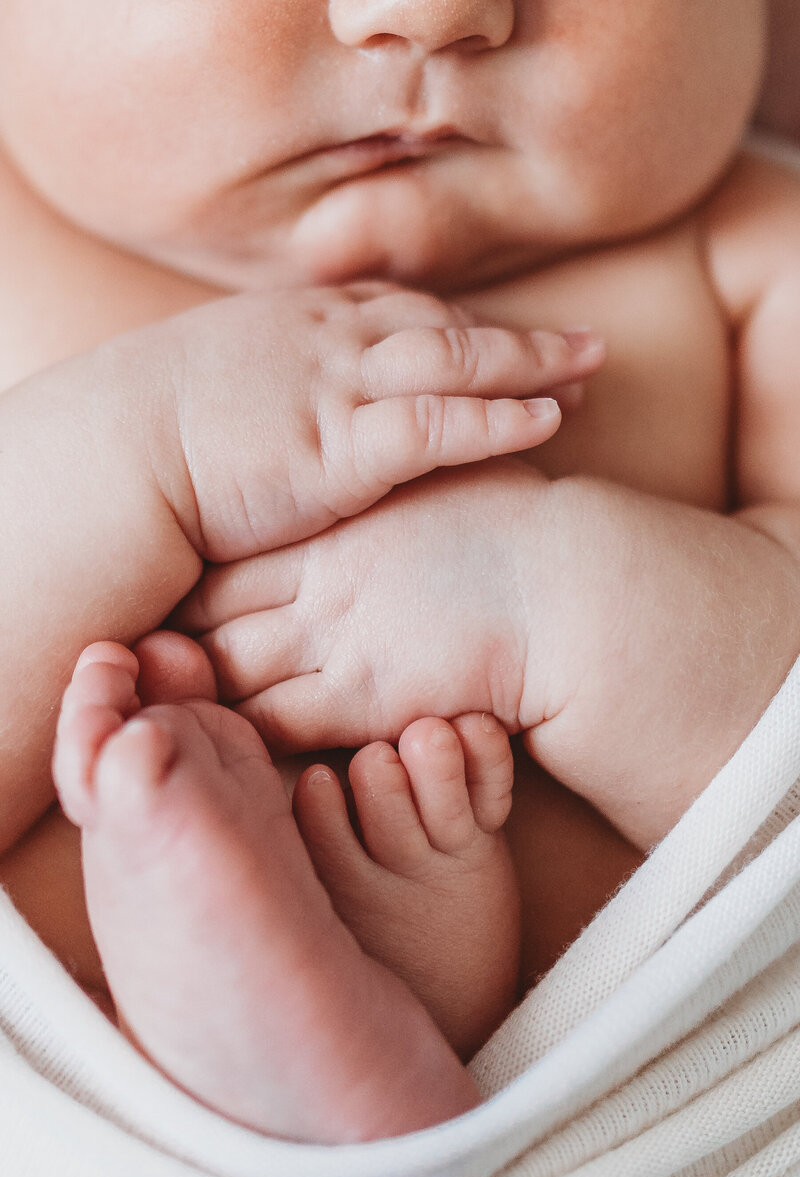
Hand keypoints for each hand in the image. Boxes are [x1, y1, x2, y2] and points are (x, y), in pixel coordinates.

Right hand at [132, 282, 602, 559]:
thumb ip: (272, 381)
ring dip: (531, 364)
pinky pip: (440, 425)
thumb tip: (288, 405)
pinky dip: (498, 419)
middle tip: (582, 346)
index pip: (403, 313)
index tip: (511, 340)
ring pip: (459, 363)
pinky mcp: (342, 447)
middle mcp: (332, 342)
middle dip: (518, 338)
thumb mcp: (218, 382)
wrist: (115, 456)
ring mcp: (340, 389)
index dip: (467, 328)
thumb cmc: (152, 431)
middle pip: (448, 328)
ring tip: (590, 372)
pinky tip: (549, 421)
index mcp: (302, 325)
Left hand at [175, 459, 563, 746]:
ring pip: (228, 669)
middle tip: (134, 654)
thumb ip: (387, 485)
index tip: (162, 593)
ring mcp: (334, 638)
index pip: (228, 554)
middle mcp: (318, 579)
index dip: (186, 577)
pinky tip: (219, 742)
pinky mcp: (361, 697)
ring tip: (160, 705)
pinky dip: (238, 734)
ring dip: (192, 689)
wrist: (570, 583)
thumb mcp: (436, 482)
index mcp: (332, 525)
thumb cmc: (514, 527)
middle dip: (169, 634)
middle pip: (209, 611)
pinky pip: (274, 724)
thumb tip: (366, 472)